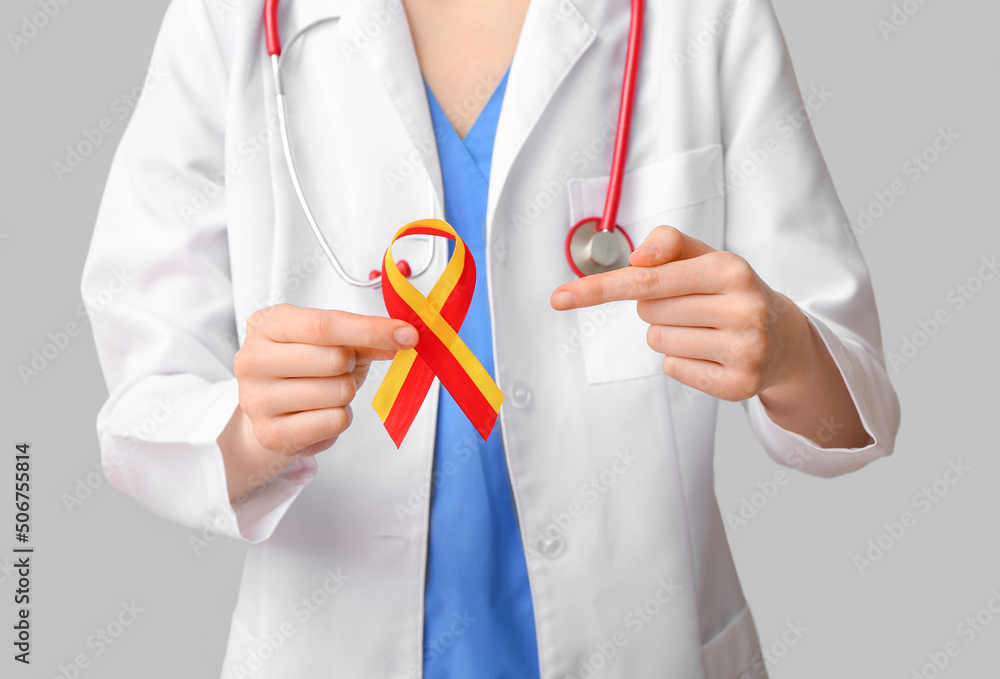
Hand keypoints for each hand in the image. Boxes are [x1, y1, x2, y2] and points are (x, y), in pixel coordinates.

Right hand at [220, 303, 417, 500]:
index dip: (371, 329)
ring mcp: (257, 399)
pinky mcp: (271, 434)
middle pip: (334, 359)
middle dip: (353, 365)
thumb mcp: (331, 342)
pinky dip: (340, 417)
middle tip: (341, 369)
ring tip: (326, 391)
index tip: (407, 334)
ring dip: (346, 393)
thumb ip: (364, 338)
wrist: (270, 409)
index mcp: (266, 325)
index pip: (324, 325)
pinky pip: (334, 422)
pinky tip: (320, 413)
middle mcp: (253, 360)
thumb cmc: (303, 367)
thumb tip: (401, 339)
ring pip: (338, 393)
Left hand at [549, 225, 811, 401]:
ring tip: (703, 329)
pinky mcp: (739, 385)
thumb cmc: (731, 292)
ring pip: (658, 342)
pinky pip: (673, 369)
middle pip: (648, 312)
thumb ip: (669, 244)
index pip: (646, 279)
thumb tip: (637, 258)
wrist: (784, 337)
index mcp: (730, 270)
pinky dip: (682, 361)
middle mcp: (742, 308)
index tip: (561, 298)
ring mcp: (744, 349)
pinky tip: (710, 353)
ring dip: (669, 336)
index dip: (599, 288)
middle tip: (693, 307)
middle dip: (658, 308)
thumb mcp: (707, 258)